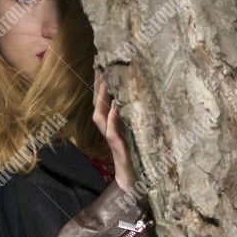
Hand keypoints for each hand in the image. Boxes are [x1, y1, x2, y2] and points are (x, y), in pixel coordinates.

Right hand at [92, 66, 144, 199]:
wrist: (134, 178)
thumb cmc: (136, 152)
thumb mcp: (135, 128)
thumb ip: (133, 112)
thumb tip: (139, 90)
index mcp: (111, 121)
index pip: (102, 97)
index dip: (100, 79)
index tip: (101, 58)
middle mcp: (106, 127)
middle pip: (97, 101)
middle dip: (97, 82)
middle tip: (99, 61)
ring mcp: (110, 137)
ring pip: (100, 114)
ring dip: (102, 97)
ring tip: (105, 78)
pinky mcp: (118, 147)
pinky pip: (113, 130)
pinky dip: (114, 117)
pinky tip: (116, 105)